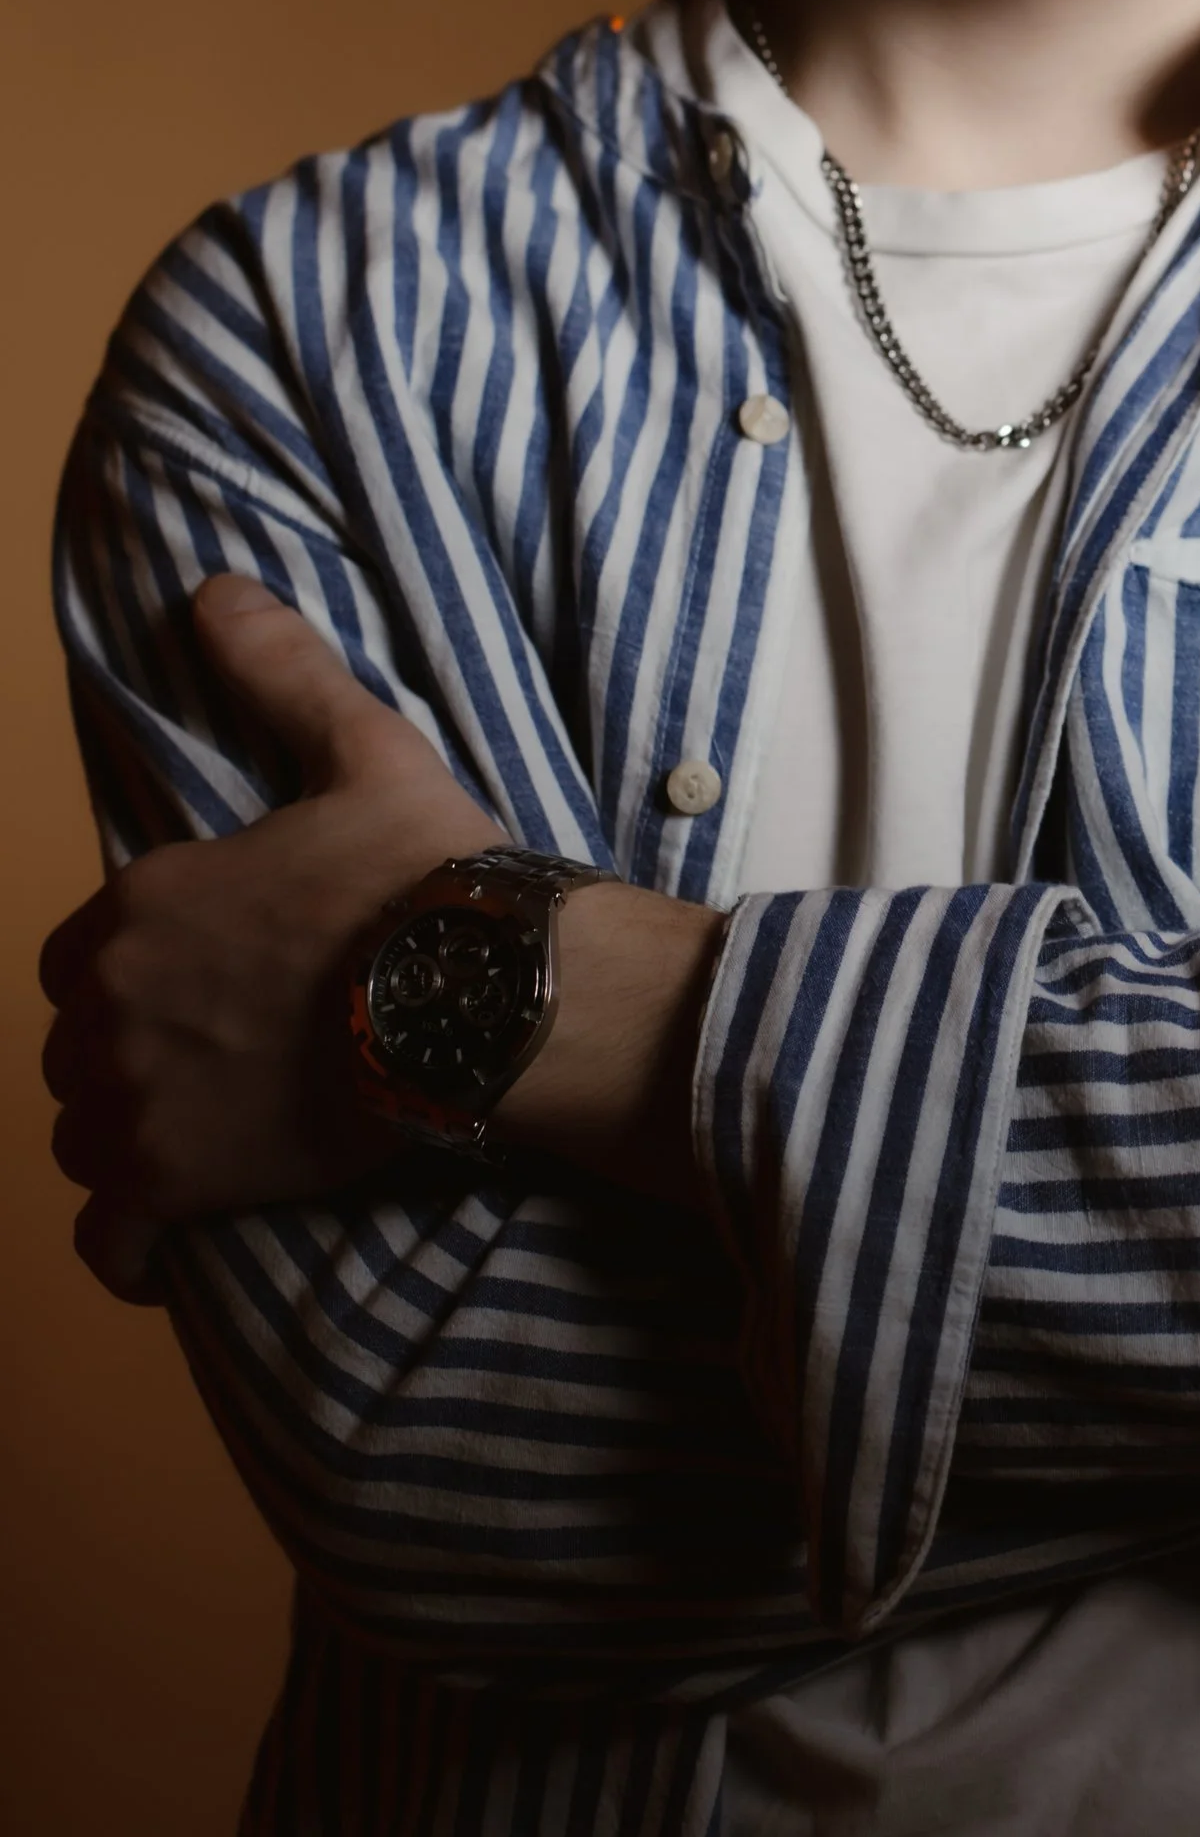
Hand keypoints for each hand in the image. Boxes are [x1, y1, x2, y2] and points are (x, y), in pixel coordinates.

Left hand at [40, 575, 501, 1299]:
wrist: (484, 1000)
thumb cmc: (429, 875)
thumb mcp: (362, 748)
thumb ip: (280, 672)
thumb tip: (215, 588)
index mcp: (143, 903)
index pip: (81, 952)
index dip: (128, 968)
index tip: (195, 980)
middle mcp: (114, 1003)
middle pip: (78, 1046)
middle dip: (127, 1052)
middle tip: (214, 1059)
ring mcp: (138, 1100)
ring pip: (83, 1135)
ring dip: (122, 1138)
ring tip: (190, 1142)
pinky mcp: (177, 1184)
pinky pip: (108, 1236)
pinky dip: (122, 1246)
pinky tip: (147, 1248)